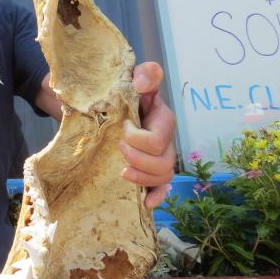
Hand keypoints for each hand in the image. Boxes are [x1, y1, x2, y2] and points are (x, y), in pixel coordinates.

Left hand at [119, 61, 176, 208]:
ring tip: (122, 171)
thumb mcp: (134, 78)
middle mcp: (166, 143)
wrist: (113, 105)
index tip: (123, 128)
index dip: (138, 139)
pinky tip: (145, 203)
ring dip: (141, 178)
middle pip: (163, 164)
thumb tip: (141, 84)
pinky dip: (155, 198)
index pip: (158, 140)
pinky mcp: (150, 172)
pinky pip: (161, 190)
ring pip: (162, 178)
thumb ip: (145, 74)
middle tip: (118, 147)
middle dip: (137, 159)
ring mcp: (160, 160)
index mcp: (164, 122)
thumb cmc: (126, 92)